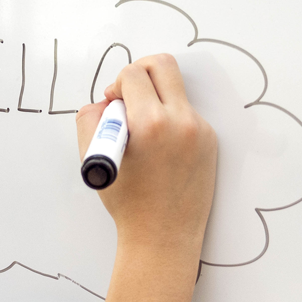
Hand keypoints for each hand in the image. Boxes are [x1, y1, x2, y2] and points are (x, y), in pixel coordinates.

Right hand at [77, 54, 216, 301]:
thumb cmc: (127, 203)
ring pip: (176, 89)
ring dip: (155, 97)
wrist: (163, 237)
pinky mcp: (210, 141)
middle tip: (128, 95)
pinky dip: (169, 118)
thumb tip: (104, 101)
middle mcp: (182, 121)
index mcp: (151, 123)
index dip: (116, 84)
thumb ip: (91, 120)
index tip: (112, 103)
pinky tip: (158, 147)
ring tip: (142, 129)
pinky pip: (186, 112)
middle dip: (140, 72)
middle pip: (163, 64)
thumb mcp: (95, 160)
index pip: (134, 74)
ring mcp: (201, 130)